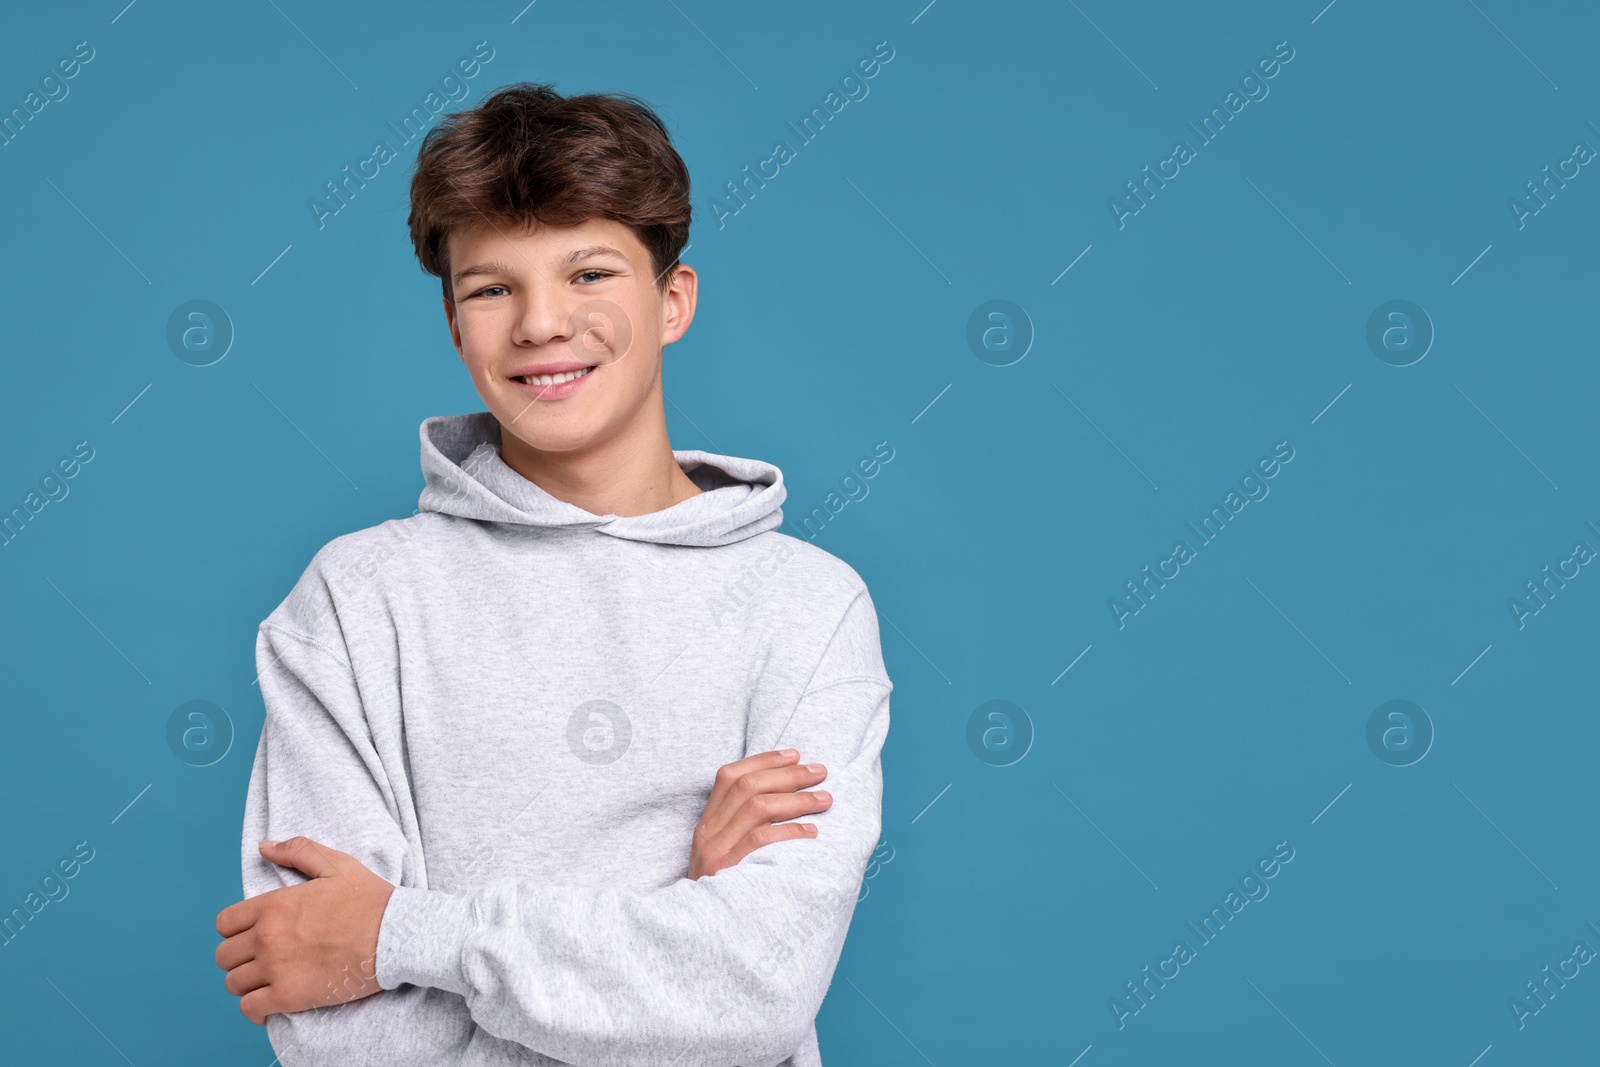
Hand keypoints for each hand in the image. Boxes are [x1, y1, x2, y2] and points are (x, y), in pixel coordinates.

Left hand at [214, 837, 395, 1024]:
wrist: (397, 936)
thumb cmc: (371, 900)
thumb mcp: (337, 864)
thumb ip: (298, 851)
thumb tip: (265, 846)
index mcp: (274, 904)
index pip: (225, 923)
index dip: (236, 930)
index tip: (253, 935)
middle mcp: (267, 936)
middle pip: (224, 956)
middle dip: (239, 957)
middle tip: (262, 959)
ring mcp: (276, 968)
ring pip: (234, 983)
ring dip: (247, 983)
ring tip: (267, 981)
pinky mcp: (288, 997)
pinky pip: (250, 1008)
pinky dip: (255, 1010)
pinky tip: (269, 1005)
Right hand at [689, 749, 831, 878]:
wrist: (700, 934)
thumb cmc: (723, 890)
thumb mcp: (722, 853)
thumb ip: (740, 826)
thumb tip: (785, 796)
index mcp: (706, 823)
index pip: (729, 776)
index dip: (764, 760)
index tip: (795, 754)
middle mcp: (707, 833)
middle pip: (748, 787)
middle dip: (789, 775)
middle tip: (821, 773)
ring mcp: (716, 853)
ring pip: (757, 808)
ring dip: (797, 800)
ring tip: (825, 801)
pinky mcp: (728, 873)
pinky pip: (761, 841)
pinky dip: (789, 831)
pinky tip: (811, 833)